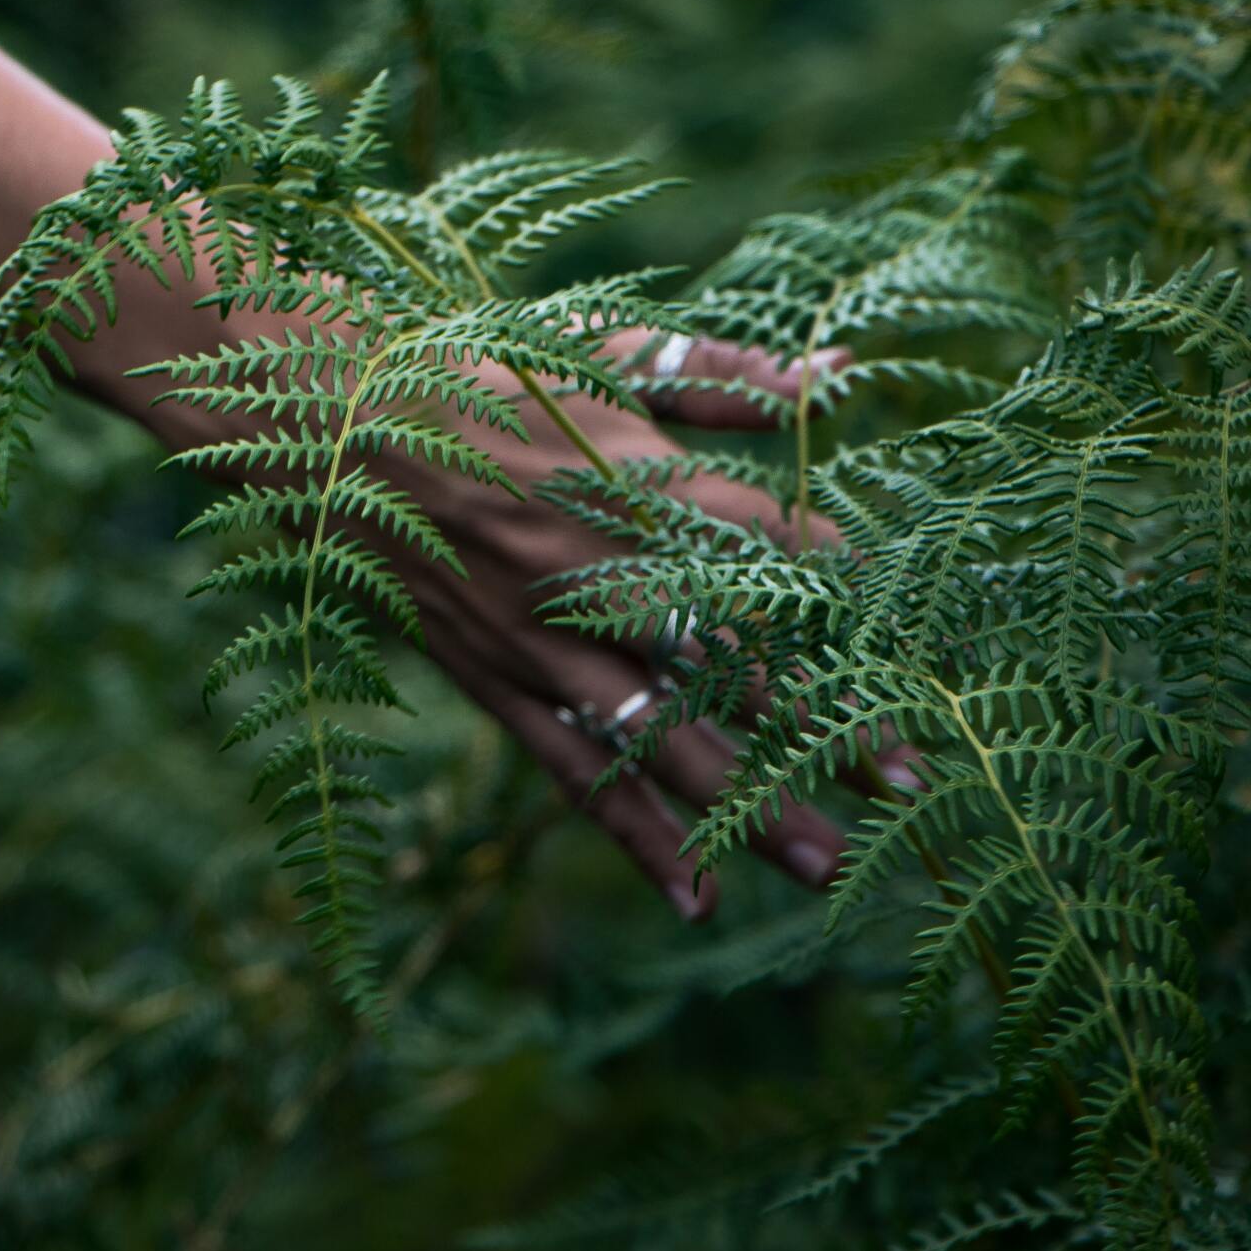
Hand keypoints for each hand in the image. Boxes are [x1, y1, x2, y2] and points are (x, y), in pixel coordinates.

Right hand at [382, 329, 851, 922]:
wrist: (335, 421)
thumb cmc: (485, 376)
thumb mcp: (602, 356)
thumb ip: (722, 375)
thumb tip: (839, 370)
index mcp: (628, 480)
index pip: (761, 545)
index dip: (830, 581)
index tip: (893, 618)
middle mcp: (592, 573)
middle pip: (730, 666)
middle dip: (824, 724)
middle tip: (915, 781)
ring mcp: (540, 640)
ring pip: (660, 741)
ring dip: (747, 806)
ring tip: (829, 862)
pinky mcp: (496, 682)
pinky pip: (574, 773)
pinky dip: (634, 837)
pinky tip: (697, 894)